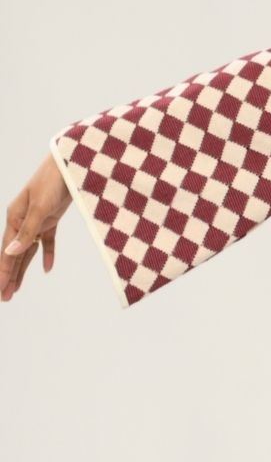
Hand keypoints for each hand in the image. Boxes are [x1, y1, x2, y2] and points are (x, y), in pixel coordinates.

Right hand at [2, 154, 72, 303]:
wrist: (72, 163)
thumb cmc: (53, 181)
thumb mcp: (40, 207)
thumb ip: (28, 232)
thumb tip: (12, 252)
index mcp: (15, 217)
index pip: (7, 251)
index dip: (4, 272)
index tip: (1, 290)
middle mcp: (22, 220)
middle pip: (14, 253)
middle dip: (9, 276)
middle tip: (5, 297)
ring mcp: (37, 220)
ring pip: (28, 250)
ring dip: (23, 270)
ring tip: (17, 289)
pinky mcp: (52, 218)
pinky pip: (46, 241)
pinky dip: (46, 254)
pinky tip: (46, 268)